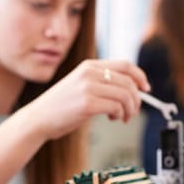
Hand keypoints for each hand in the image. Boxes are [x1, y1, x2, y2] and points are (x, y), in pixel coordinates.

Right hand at [17, 60, 149, 141]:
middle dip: (136, 99)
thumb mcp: (81, 85)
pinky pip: (116, 107)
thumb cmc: (60, 106)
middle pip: (128, 82)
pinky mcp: (87, 103)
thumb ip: (101, 83)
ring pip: (125, 95)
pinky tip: (112, 118)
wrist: (38, 118)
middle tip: (133, 111)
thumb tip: (130, 91)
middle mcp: (90, 73)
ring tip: (122, 117)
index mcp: (89, 66)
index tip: (146, 88)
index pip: (125, 65)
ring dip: (129, 109)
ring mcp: (88, 87)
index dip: (140, 76)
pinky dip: (119, 115)